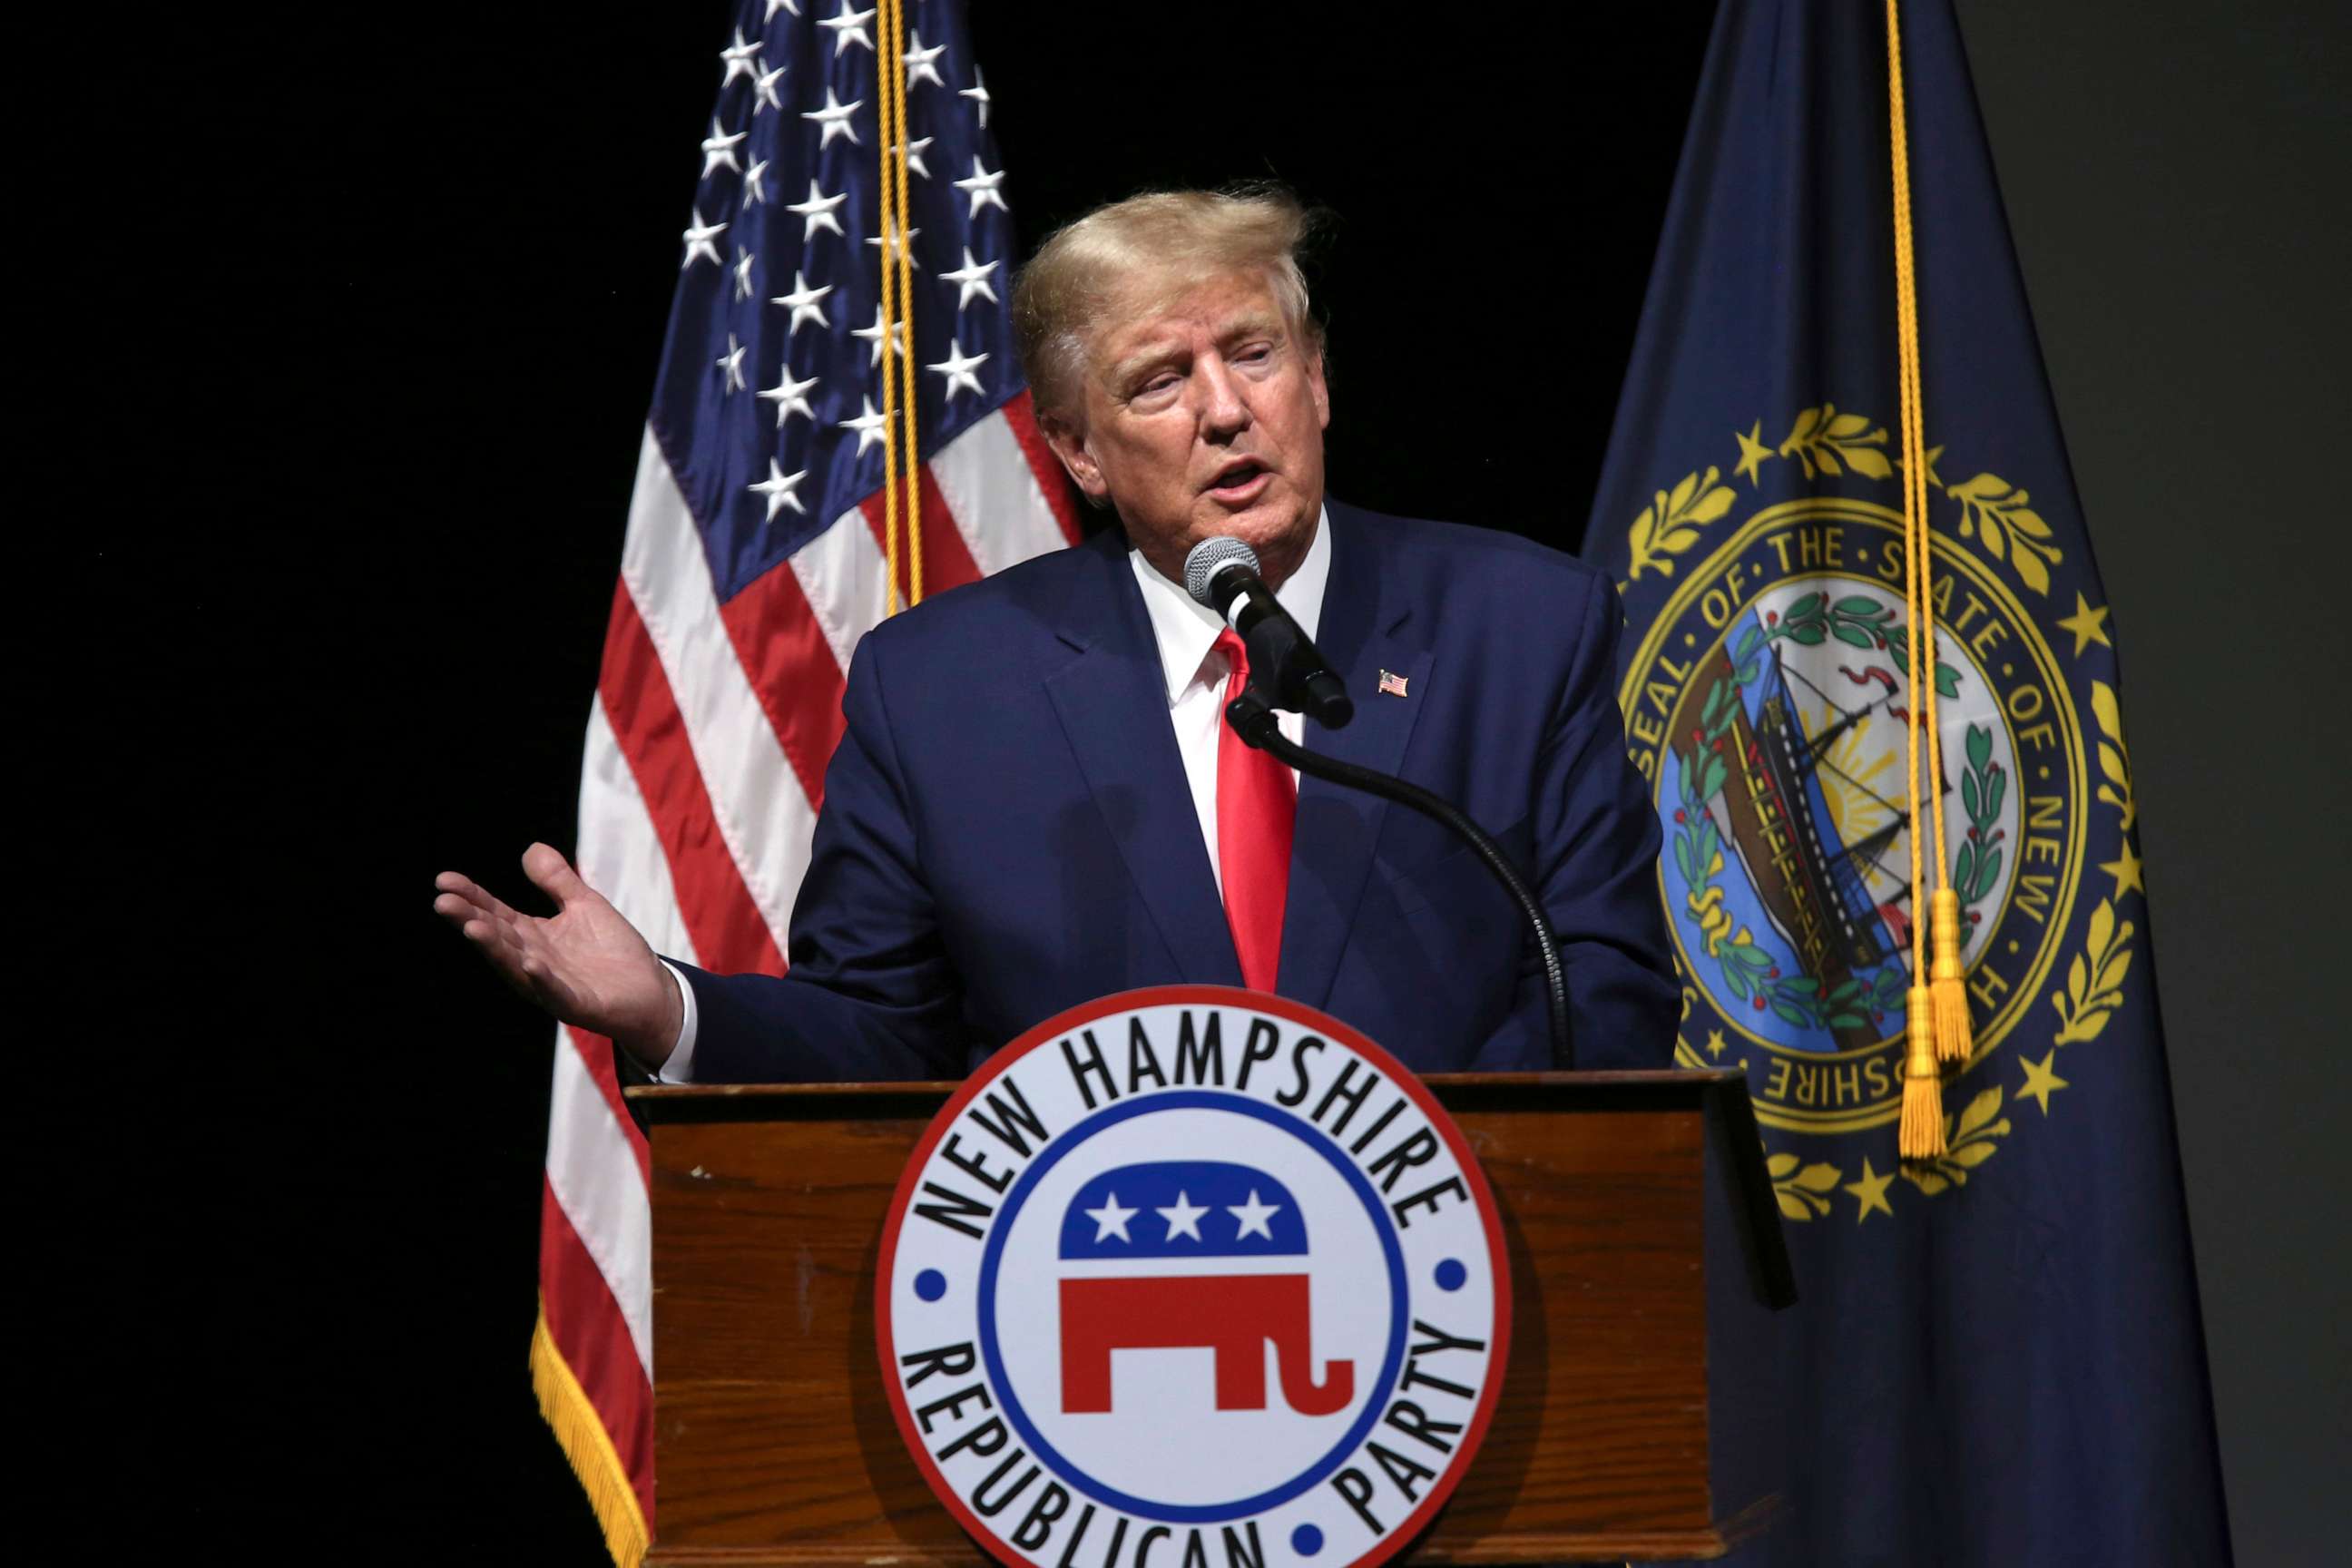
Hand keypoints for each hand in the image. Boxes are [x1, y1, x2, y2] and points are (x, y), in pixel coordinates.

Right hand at [433, 843, 682, 1066]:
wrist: (651, 990)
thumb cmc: (613, 950)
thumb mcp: (584, 905)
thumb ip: (557, 881)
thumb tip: (530, 849)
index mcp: (533, 937)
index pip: (495, 914)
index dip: (471, 897)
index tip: (443, 880)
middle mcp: (534, 961)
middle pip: (497, 938)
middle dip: (470, 920)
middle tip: (442, 902)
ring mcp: (552, 985)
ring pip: (516, 966)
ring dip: (494, 949)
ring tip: (472, 928)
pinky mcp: (577, 1004)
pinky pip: (556, 992)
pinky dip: (543, 979)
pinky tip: (531, 963)